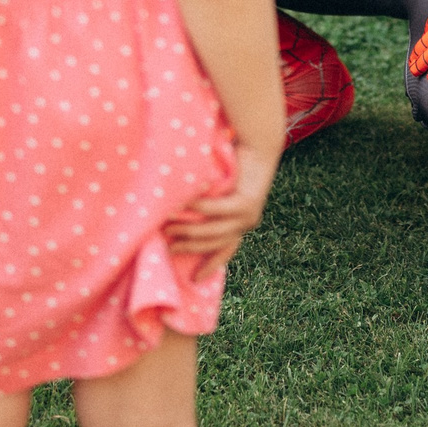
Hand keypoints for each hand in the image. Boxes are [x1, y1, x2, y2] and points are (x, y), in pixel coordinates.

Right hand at [166, 142, 276, 274]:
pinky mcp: (246, 203)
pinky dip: (198, 208)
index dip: (209, 266)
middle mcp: (246, 224)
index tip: (193, 279)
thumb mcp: (221, 192)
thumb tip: (175, 219)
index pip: (225, 251)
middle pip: (212, 243)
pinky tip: (184, 204)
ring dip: (188, 229)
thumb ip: (206, 208)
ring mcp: (248, 216)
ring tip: (167, 225)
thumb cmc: (235, 166)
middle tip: (166, 246)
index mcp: (241, 225)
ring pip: (212, 230)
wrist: (260, 147)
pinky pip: (217, 210)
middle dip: (188, 246)